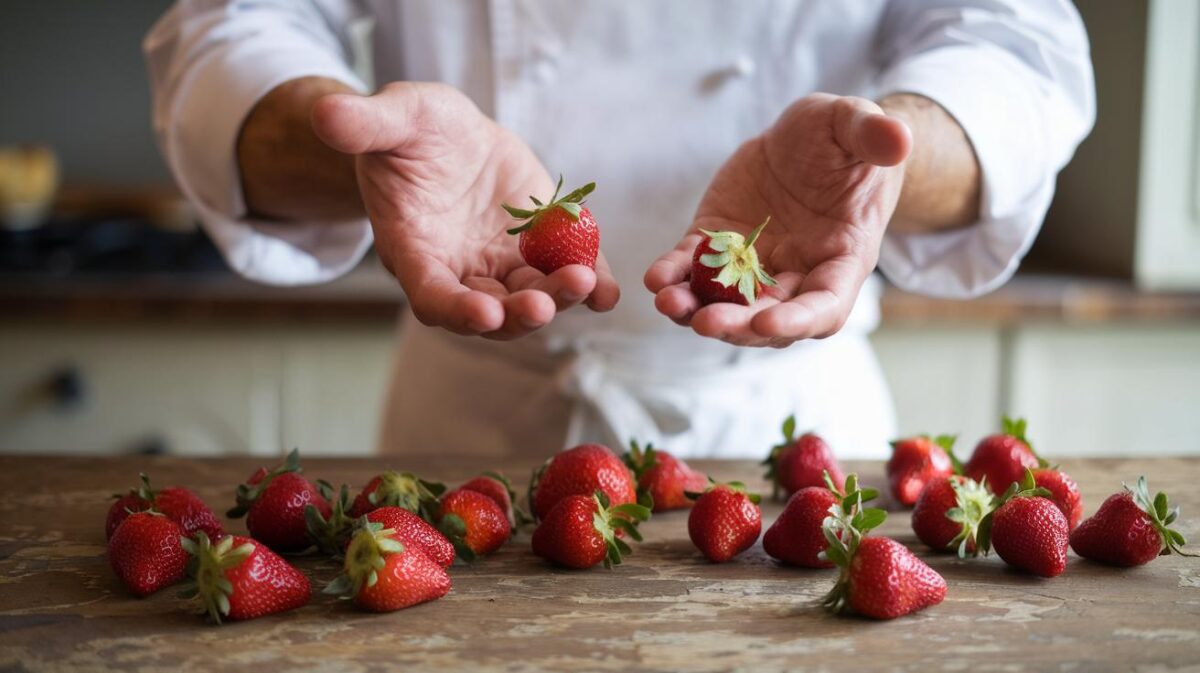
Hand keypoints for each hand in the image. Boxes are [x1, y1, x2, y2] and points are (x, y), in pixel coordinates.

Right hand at [312, 82, 618, 339]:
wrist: (449, 137)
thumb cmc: (411, 131)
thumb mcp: (394, 117)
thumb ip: (364, 123)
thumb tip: (326, 114)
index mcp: (415, 250)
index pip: (431, 295)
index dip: (456, 308)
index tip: (484, 313)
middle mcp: (459, 271)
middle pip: (489, 312)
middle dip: (518, 313)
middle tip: (546, 302)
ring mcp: (500, 267)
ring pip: (529, 300)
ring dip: (558, 299)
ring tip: (586, 282)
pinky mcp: (536, 254)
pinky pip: (564, 277)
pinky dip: (591, 290)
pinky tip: (610, 292)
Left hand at [645, 93, 910, 346]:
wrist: (807, 139)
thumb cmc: (843, 138)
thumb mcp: (854, 124)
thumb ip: (873, 132)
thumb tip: (897, 139)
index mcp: (843, 258)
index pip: (825, 306)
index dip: (797, 320)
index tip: (766, 323)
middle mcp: (798, 274)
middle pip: (768, 318)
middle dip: (737, 326)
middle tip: (705, 322)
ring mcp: (754, 266)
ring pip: (726, 304)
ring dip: (696, 310)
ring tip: (669, 303)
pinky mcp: (716, 245)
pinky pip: (691, 269)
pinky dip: (673, 276)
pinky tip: (656, 278)